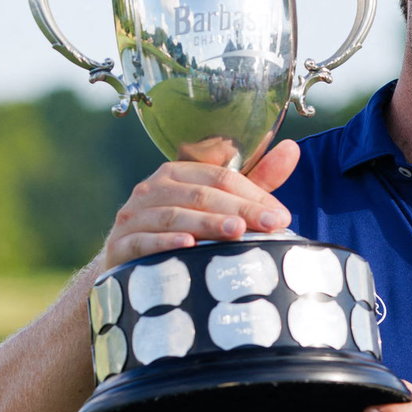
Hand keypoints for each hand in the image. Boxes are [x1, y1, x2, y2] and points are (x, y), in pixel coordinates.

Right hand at [102, 139, 299, 266]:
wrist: (129, 263)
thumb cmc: (183, 229)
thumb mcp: (220, 204)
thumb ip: (256, 181)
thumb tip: (292, 149)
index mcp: (177, 174)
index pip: (220, 177)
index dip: (252, 195)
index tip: (280, 215)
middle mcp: (152, 189)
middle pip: (200, 194)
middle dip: (238, 210)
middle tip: (269, 225)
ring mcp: (133, 216)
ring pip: (173, 215)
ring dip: (207, 223)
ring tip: (237, 233)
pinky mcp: (120, 244)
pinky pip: (143, 240)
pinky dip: (165, 242)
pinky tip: (188, 245)